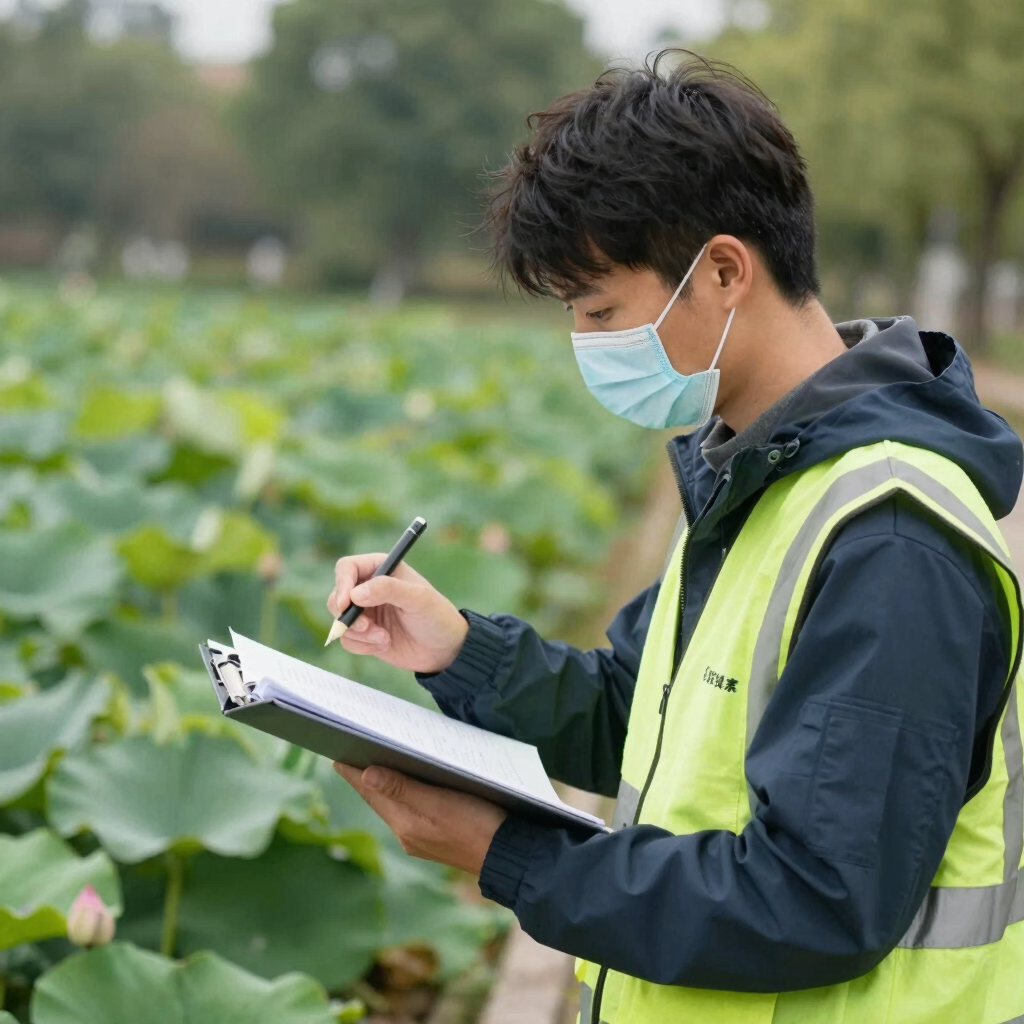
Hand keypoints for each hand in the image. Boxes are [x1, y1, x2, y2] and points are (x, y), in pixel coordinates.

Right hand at [327, 553, 468, 673]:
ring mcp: (366, 611)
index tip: (346, 603)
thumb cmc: (437, 617)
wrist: (444, 650)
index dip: (342, 584)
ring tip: (384, 639)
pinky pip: (348, 640)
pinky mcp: (365, 634)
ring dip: (359, 633)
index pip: (348, 567)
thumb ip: (389, 590)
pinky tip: (384, 645)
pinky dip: (362, 646)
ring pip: (341, 620)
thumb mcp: (418, 599)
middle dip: (347, 614)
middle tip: (366, 627)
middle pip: (337, 595)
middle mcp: (369, 588)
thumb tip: (355, 594)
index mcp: (382, 568)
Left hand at [335, 764, 506, 874]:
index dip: (354, 773)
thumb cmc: (477, 824)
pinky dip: (403, 796)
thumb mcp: (440, 802)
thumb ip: (403, 788)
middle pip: (380, 800)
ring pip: (395, 806)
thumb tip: (366, 775)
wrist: (508, 856)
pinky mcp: (437, 838)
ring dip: (384, 787)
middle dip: (365, 779)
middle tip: (350, 756)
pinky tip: (407, 787)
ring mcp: (422, 839)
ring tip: (373, 767)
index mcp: (405, 824)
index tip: (337, 757)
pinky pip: (411, 812)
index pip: (371, 793)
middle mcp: (408, 834)